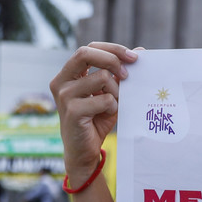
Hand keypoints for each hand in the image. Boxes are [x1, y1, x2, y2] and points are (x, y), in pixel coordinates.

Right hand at [49, 42, 138, 178]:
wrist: (84, 152)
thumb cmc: (96, 121)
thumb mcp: (109, 93)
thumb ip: (119, 73)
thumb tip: (140, 50)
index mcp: (67, 74)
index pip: (88, 48)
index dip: (112, 49)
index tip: (134, 57)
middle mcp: (61, 82)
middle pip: (86, 53)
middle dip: (113, 59)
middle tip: (127, 74)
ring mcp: (64, 96)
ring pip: (102, 78)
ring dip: (117, 91)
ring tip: (114, 104)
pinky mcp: (72, 111)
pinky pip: (104, 99)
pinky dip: (113, 106)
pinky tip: (108, 115)